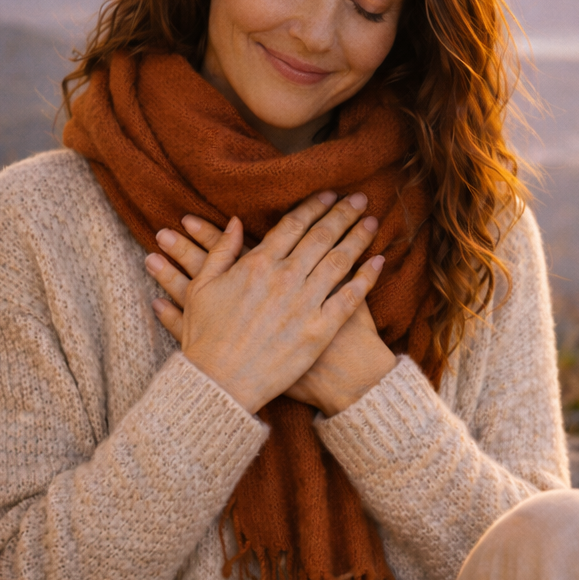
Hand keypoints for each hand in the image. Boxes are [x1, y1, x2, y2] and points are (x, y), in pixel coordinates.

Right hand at [144, 192, 384, 413]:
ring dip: (358, 238)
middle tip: (359, 199)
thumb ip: (220, 251)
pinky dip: (366, 278)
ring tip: (372, 222)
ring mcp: (304, 304)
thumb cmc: (205, 338)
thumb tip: (234, 222)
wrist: (218, 384)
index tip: (329, 195)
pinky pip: (349, 298)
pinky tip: (378, 262)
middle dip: (343, 214)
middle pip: (321, 237)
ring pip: (340, 261)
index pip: (293, 225)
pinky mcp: (319, 330)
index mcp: (257, 264)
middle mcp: (285, 278)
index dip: (314, 207)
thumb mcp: (200, 288)